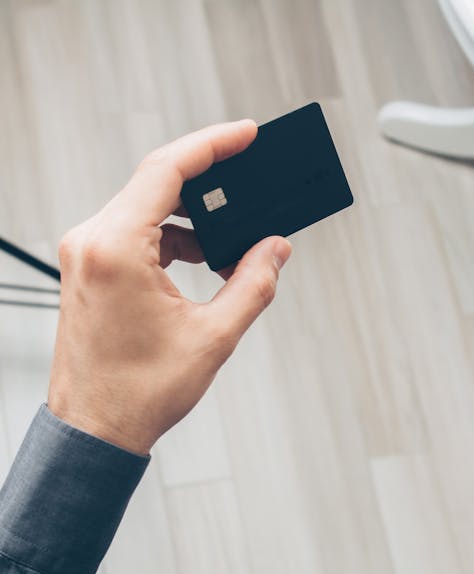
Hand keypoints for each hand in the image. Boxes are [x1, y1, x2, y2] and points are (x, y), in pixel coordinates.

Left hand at [48, 120, 291, 454]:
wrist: (95, 430)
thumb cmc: (140, 391)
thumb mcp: (213, 336)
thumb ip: (252, 283)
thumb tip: (276, 249)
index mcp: (115, 248)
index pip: (166, 169)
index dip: (213, 144)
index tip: (247, 133)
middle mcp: (92, 241)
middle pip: (157, 183)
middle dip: (211, 183)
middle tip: (253, 183)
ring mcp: (86, 254)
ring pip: (149, 210)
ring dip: (196, 221)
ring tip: (236, 246)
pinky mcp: (90, 269)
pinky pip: (139, 234)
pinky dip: (176, 241)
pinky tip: (207, 262)